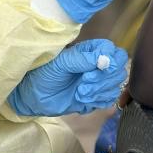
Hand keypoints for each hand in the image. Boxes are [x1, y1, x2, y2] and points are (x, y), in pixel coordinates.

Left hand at [7, 39, 128, 116]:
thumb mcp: (62, 62)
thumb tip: (104, 59)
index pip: (115, 53)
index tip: (97, 69)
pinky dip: (97, 101)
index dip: (111, 62)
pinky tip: (82, 100)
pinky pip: (108, 100)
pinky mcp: (95, 98)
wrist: (34, 95)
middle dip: (103, 80)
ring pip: (114, 87)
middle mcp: (98, 66)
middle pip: (118, 71)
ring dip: (98, 92)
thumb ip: (83, 59)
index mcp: (91, 51)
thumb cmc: (45, 72)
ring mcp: (97, 82)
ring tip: (80, 93)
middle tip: (84, 84)